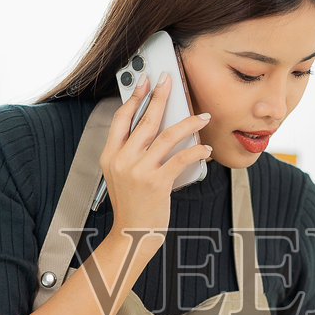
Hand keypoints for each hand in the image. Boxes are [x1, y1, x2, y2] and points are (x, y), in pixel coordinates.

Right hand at [100, 73, 211, 242]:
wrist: (132, 234)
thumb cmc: (131, 204)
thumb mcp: (121, 175)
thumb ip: (131, 152)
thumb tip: (155, 127)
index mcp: (110, 156)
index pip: (121, 118)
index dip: (134, 97)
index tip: (144, 81)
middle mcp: (122, 161)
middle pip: (145, 121)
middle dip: (160, 96)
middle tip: (170, 80)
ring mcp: (139, 171)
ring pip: (167, 136)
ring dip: (188, 123)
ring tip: (202, 116)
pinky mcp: (157, 183)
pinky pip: (181, 158)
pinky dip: (196, 151)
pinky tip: (204, 148)